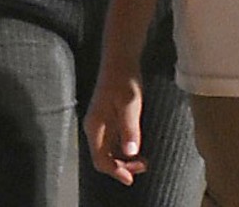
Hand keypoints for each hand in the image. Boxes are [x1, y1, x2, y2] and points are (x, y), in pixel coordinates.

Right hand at [83, 66, 147, 185]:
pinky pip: (114, 142)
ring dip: (124, 160)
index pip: (100, 159)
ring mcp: (101, 124)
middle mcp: (95, 128)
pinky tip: (138, 149)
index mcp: (95, 126)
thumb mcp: (129, 105)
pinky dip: (125, 150)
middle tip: (143, 167)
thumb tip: (130, 153)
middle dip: (122, 167)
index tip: (131, 178)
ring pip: (109, 151)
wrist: (120, 60)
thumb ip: (129, 129)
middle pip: (104, 158)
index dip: (115, 172)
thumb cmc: (124, 80)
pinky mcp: (108, 119)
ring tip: (143, 161)